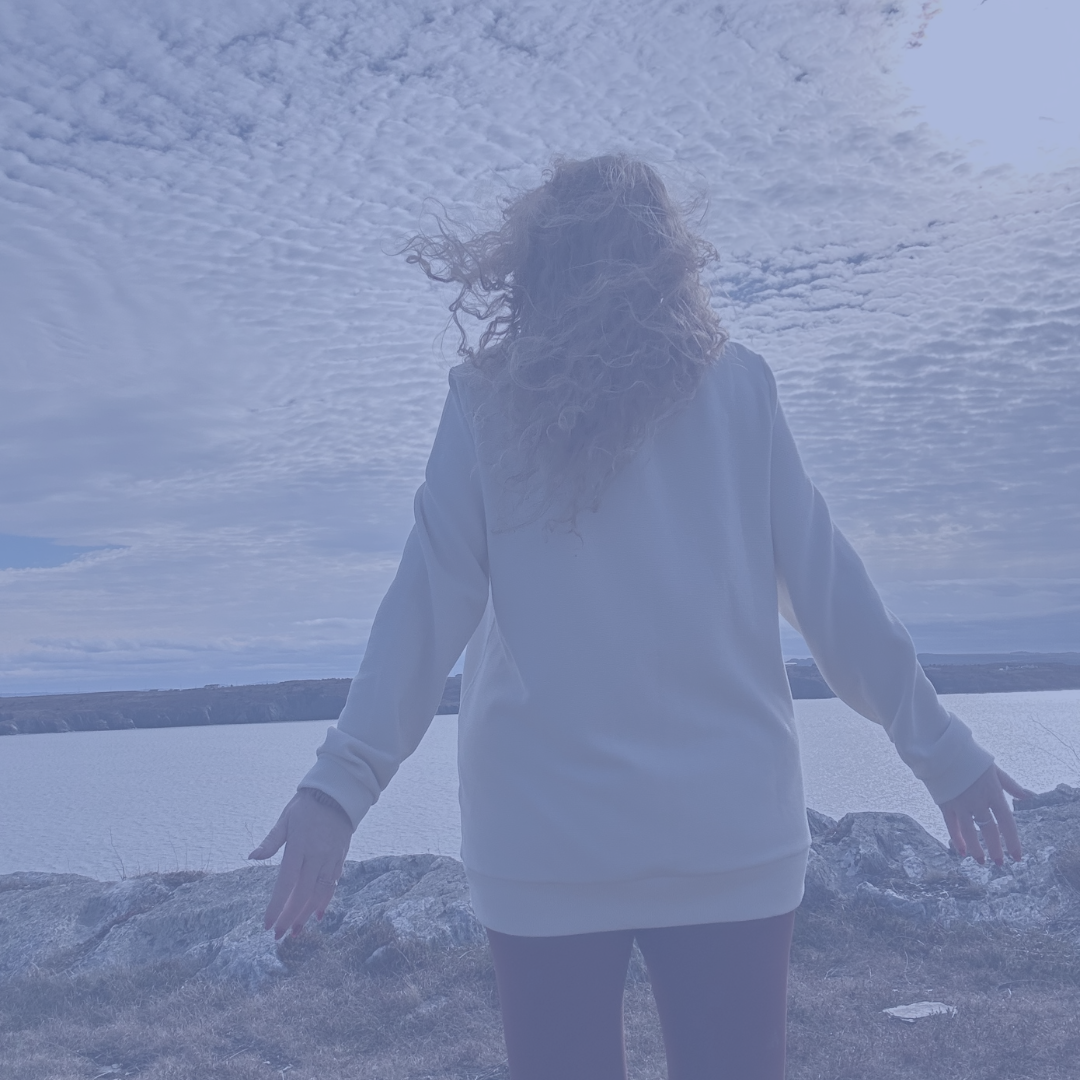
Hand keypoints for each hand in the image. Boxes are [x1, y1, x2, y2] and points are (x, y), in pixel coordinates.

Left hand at [248, 789, 352, 938]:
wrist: (337, 794)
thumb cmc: (306, 806)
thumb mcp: (285, 819)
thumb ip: (271, 841)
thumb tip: (252, 857)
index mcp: (299, 846)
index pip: (286, 883)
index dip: (277, 906)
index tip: (267, 924)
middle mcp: (316, 856)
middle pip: (303, 893)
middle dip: (290, 917)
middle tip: (279, 935)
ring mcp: (330, 858)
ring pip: (320, 893)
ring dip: (307, 914)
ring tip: (297, 931)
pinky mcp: (340, 858)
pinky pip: (333, 884)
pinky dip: (325, 901)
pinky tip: (317, 914)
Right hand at [938, 764, 1034, 866]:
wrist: (941, 749)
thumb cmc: (970, 758)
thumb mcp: (994, 769)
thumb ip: (1011, 786)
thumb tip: (1030, 796)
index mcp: (993, 793)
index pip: (1007, 822)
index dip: (1012, 841)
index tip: (1017, 857)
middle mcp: (978, 801)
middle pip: (989, 830)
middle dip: (995, 849)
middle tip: (999, 863)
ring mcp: (960, 803)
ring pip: (970, 831)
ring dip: (976, 849)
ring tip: (981, 861)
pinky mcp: (945, 803)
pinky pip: (952, 825)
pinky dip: (957, 838)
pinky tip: (962, 850)